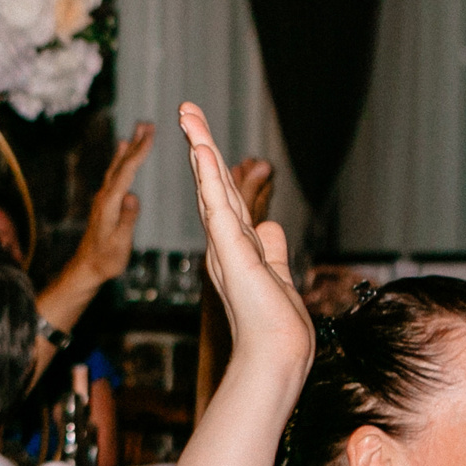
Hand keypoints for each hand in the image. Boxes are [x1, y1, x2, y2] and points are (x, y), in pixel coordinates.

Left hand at [62, 123, 153, 288]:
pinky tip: (121, 155)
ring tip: (136, 131)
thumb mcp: (119, 242)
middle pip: (121, 164)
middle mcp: (104, 197)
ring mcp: (103, 199)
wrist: (86, 269)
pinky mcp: (104, 203)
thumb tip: (133, 196)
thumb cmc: (105, 260)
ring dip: (127, 149)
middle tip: (146, 123)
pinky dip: (121, 161)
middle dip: (135, 143)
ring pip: (117, 168)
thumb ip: (127, 219)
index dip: (139, 151)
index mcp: (110, 203)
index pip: (127, 172)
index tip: (150, 133)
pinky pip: (114, 175)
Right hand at [180, 103, 313, 380]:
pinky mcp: (232, 252)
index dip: (212, 164)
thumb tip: (269, 226)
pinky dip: (208, 177)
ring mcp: (224, 246)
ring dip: (201, 148)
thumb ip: (272, 248)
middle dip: (200, 142)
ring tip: (189, 116)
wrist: (276, 355)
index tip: (201, 136)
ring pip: (211, 187)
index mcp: (233, 247)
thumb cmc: (276, 326)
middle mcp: (223, 243)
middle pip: (211, 183)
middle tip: (187, 110)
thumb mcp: (278, 275)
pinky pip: (217, 207)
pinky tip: (202, 149)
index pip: (222, 196)